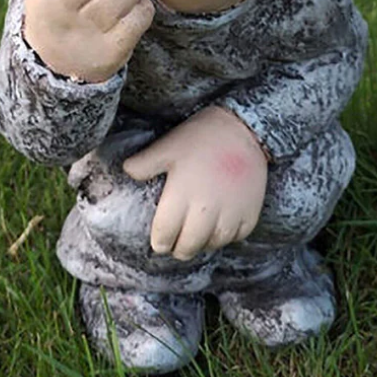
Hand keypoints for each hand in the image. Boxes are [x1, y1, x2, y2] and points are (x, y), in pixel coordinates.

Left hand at [123, 106, 267, 259]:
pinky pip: (237, 236)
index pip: (166, 233)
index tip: (158, 241)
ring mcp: (232, 213)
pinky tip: (219, 227)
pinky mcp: (251, 212)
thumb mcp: (168, 146)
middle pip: (189, 246)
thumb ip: (145, 163)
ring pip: (214, 244)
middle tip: (176, 244)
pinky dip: (227, 236)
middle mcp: (207, 209)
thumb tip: (126, 171)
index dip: (160, 242)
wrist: (243, 128)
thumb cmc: (201, 136)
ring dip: (203, 243)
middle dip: (179, 248)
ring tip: (196, 236)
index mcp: (182, 194)